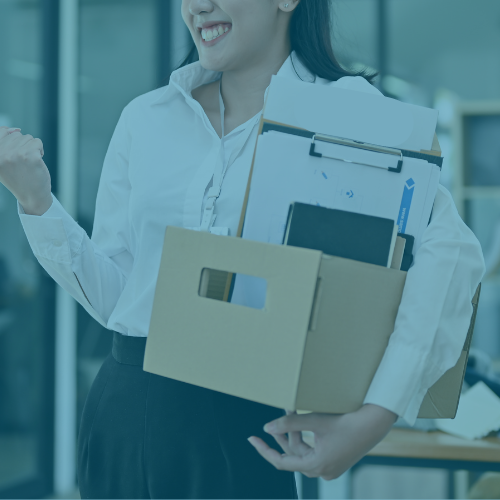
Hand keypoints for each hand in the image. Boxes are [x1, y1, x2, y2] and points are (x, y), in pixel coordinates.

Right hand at [0, 126, 51, 214]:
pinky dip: (40, 150)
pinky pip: (37, 142)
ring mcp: (15, 154)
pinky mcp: (30, 155)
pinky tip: (37, 162)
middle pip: (17, 135)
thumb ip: (4, 145)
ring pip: (28, 138)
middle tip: (23, 162)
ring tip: (29, 163)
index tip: (16, 154)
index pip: (1, 131)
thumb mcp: (3, 162)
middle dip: (23, 146)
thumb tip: (15, 129)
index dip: (12, 139)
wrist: (31, 196)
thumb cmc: (19, 178)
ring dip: (32, 148)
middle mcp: (1, 153)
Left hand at [248, 404, 397, 480]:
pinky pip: (313, 451)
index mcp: (316, 465)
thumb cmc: (345, 421)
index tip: (252, 439)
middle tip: (282, 412)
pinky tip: (304, 421)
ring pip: (303, 451)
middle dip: (285, 433)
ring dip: (296, 432)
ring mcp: (330, 467)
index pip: (282, 462)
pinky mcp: (336, 460)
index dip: (265, 450)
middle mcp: (322, 471)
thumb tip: (267, 428)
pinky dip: (306, 437)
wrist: (374, 423)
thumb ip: (289, 423)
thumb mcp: (314, 421)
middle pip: (293, 454)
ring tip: (292, 409)